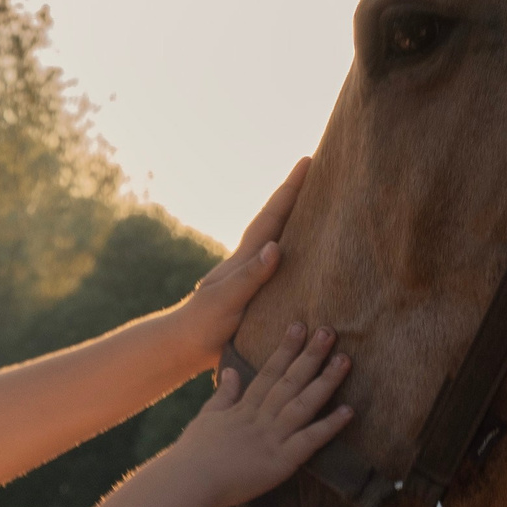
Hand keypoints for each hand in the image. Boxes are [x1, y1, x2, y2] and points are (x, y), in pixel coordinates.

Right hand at [162, 322, 352, 506]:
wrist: (186, 481)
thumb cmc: (192, 454)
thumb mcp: (207, 418)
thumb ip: (224, 395)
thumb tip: (232, 371)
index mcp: (244, 409)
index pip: (269, 373)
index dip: (286, 349)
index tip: (300, 326)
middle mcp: (261, 418)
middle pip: (290, 382)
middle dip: (310, 356)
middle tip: (330, 331)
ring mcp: (271, 438)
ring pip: (303, 404)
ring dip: (325, 382)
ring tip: (345, 360)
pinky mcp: (280, 462)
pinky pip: (309, 441)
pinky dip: (329, 426)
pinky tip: (349, 411)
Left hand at [174, 158, 308, 364]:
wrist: (184, 346)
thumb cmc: (203, 324)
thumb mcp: (226, 300)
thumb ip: (249, 276)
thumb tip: (274, 247)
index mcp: (245, 258)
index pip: (272, 217)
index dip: (290, 189)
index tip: (308, 160)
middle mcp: (250, 261)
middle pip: (278, 220)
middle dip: (297, 195)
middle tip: (320, 168)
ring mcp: (252, 275)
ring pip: (280, 237)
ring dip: (298, 219)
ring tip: (322, 201)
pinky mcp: (256, 293)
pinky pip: (283, 263)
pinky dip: (296, 248)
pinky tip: (308, 251)